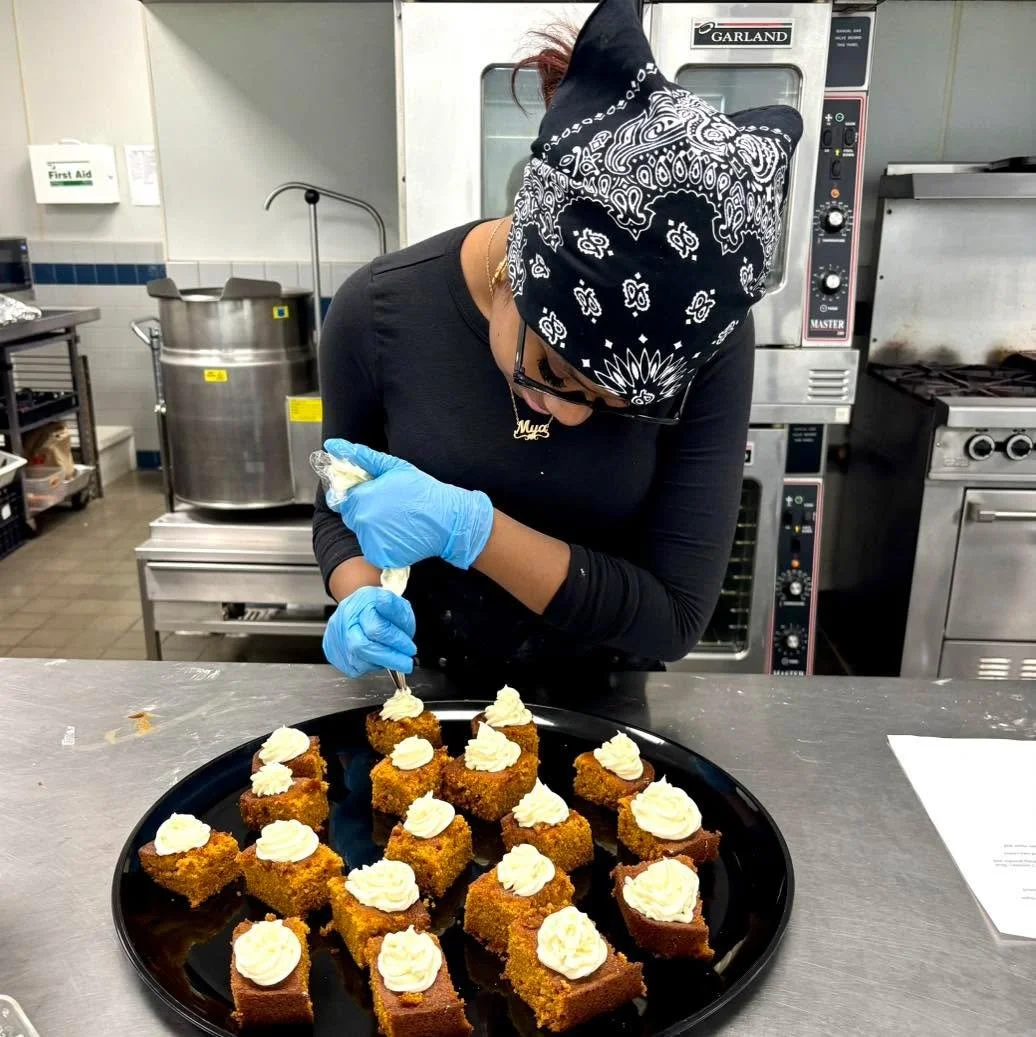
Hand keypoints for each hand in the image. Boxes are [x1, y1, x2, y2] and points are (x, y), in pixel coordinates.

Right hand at [323, 586, 416, 676]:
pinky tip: (377, 658)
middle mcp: (345, 618)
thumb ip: (398, 613)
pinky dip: (369, 666)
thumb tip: (395, 622)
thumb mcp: (397, 603)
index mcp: (362, 602)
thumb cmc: (379, 608)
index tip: (410, 649)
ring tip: (391, 657)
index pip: (377, 627)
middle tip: (406, 663)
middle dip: (389, 658)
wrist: (358, 608)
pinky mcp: (332, 651)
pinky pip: (353, 668)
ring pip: (357, 660)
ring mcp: (336, 635)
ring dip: (380, 663)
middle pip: (362, 646)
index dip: (396, 641)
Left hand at [324, 439, 493, 569]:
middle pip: (354, 517)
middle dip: (368, 512)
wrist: (447, 519)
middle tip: (393, 509)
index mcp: (362, 498)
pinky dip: (383, 544)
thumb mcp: (394, 467)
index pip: (347, 499)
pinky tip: (400, 535)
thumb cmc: (423, 491)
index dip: (363, 497)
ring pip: (363, 534)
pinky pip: (374, 550)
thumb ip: (362, 456)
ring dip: (375, 529)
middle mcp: (362, 521)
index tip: (380, 497)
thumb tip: (334, 445)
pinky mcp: (380, 556)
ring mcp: (371, 540)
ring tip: (398, 521)